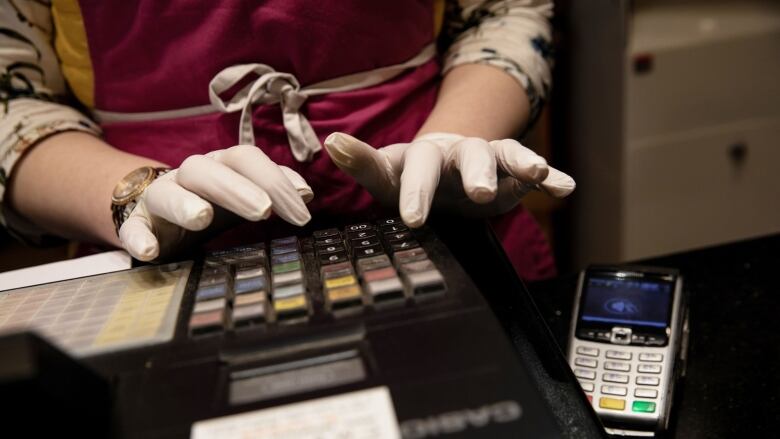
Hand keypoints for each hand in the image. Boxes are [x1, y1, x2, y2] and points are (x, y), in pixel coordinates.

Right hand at [119, 145, 312, 260]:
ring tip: (202, 218)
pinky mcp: (134, 223)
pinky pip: (131, 227)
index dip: (276, 178)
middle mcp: (189, 176)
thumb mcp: (242, 196)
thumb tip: (307, 194)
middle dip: (239, 189)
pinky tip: (149, 253)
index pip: (247, 159)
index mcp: (220, 166)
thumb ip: (272, 192)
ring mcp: (158, 199)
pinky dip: (138, 238)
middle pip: (210, 170)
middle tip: (264, 211)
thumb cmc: (211, 203)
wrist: (153, 212)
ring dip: (185, 203)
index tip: (304, 205)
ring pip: (166, 192)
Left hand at [324, 132, 574, 226]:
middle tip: (479, 193)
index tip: (413, 218)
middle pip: (466, 155)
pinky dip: (549, 176)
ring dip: (518, 162)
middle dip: (474, 172)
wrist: (445, 171)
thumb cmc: (412, 179)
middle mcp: (454, 152)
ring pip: (501, 154)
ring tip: (534, 173)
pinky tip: (565, 187)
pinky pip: (530, 169)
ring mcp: (484, 157)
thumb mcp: (386, 178)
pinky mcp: (509, 171)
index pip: (416, 167)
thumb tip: (332, 140)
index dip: (417, 191)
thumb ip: (363, 164)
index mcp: (420, 156)